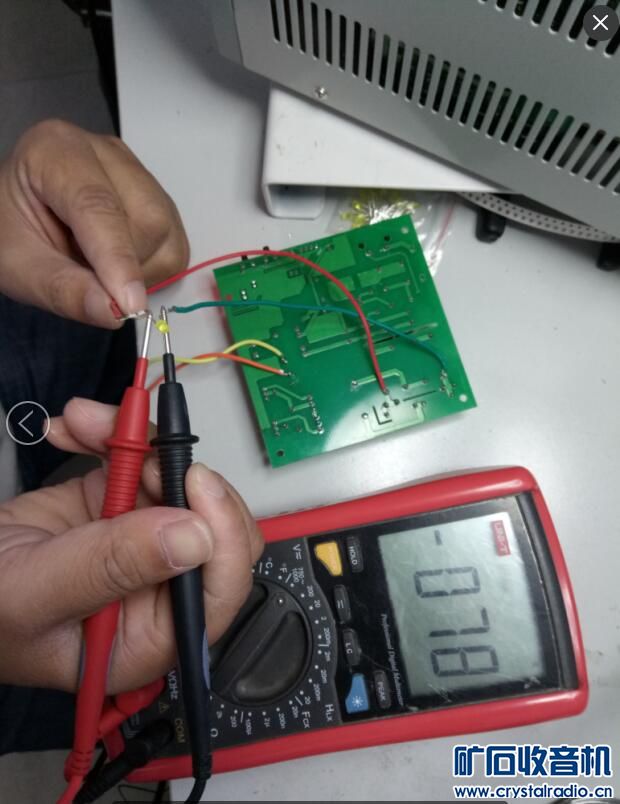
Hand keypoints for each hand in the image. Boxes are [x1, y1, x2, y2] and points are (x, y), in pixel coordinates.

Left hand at [0, 119, 188, 326]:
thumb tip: (115, 313)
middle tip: (91, 284)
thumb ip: (62, 289)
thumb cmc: (11, 233)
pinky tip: (119, 264)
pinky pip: (175, 242)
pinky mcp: (155, 194)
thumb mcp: (18, 267)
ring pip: (167, 231)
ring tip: (98, 269)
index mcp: (55, 150)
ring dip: (143, 270)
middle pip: (147, 217)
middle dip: (129, 266)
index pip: (98, 205)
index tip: (130, 306)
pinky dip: (154, 268)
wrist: (22, 218)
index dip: (118, 259)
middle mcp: (105, 151)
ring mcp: (136, 171)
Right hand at [0, 398, 262, 693]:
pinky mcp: (116, 504)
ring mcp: (138, 540)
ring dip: (138, 439)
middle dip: (181, 476)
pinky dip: (108, 432)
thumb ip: (110, 567)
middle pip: (212, 524)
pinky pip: (136, 458)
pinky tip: (74, 427)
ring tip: (86, 422)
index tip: (196, 481)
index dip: (223, 532)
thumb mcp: (35, 593)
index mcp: (147, 634)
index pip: (220, 588)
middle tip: (143, 450)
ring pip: (175, 479)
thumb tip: (194, 537)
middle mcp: (154, 587)